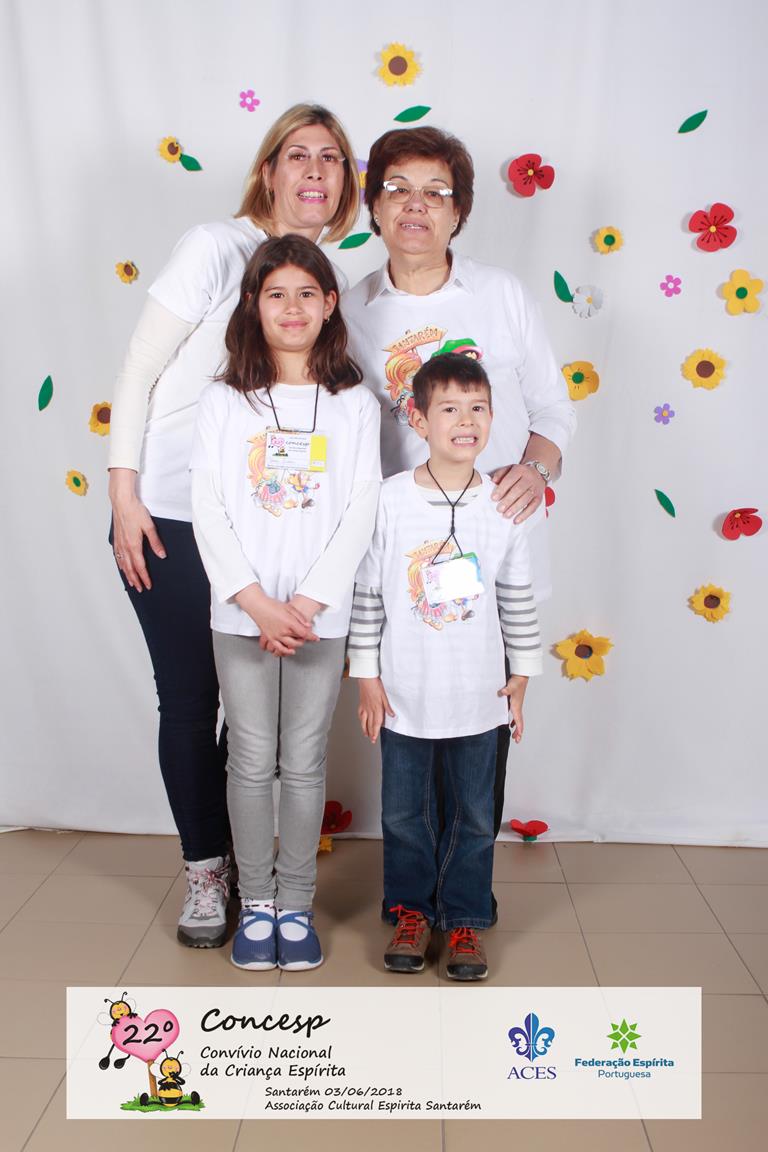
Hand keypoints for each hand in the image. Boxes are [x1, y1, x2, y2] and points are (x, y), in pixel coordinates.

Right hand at [109, 468, 165, 591]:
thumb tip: (162, 555)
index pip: (140, 566)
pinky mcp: (117, 539)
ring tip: (131, 582)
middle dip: (136, 580)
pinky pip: (117, 556)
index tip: (148, 585)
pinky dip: (120, 564)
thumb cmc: (135, 511)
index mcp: (133, 545)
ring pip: (123, 563)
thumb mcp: (149, 526)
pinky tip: (122, 566)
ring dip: (127, 574)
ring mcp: (119, 543)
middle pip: (130, 568)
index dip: (144, 577)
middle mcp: (125, 546)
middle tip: (140, 589)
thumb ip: (155, 542)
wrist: (122, 501)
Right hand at [236, 585, 317, 655]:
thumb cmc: (272, 605)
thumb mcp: (289, 608)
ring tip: (298, 643)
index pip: (304, 633)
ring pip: (290, 646)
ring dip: (296, 646)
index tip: (316, 638)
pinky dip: (285, 652)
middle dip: (304, 639)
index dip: (312, 637)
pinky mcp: (270, 638)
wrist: (258, 606)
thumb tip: (308, 625)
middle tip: (305, 636)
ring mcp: (276, 636)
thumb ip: (300, 617)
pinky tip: (289, 651)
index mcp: (289, 623)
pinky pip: (279, 648)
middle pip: (298, 641)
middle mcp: (283, 631)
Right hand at [357, 678, 394, 742]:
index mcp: (377, 708)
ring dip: (364, 728)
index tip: (374, 738)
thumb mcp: (385, 696)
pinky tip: (361, 721)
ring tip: (365, 734)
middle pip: (370, 724)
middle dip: (370, 733)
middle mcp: (369, 709)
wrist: (366, 679)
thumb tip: (392, 715)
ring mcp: (364, 707)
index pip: (376, 723)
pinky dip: (361, 720)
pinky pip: (360, 714)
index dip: (375, 732)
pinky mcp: (361, 704)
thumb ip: (388, 707)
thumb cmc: (376, 685)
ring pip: (363, 721)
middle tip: (371, 740)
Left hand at [490, 463, 545, 522]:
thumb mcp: (509, 469)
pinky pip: (533, 507)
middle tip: (499, 509)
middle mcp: (529, 479)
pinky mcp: (539, 498)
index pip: (510, 480)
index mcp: (520, 470)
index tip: (494, 498)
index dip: (501, 489)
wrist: (538, 472)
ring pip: (525, 499)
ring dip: (515, 509)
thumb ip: (500, 474)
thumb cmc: (521, 473)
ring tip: (506, 515)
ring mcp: (535, 489)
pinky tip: (517, 520)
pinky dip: (524, 515)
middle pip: (518, 490)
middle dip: (508, 501)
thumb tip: (493, 482)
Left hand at [498, 674, 527, 743]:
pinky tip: (510, 724)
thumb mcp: (510, 686)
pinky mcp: (515, 703)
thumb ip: (506, 690)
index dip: (519, 730)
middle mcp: (518, 707)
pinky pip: (516, 715)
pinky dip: (514, 721)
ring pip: (518, 720)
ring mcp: (517, 706)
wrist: (521, 676)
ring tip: (514, 735)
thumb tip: (501, 693)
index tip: (518, 737)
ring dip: (517, 728)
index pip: (519, 721)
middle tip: (516, 740)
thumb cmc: (517, 682)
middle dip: (518, 732)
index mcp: (516, 706)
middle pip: (520, 723)